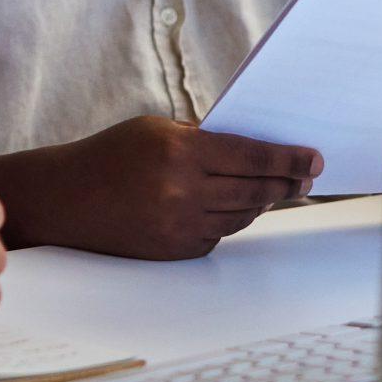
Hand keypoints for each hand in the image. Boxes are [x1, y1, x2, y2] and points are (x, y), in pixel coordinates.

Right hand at [0, 117, 318, 260]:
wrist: (68, 199)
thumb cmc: (111, 155)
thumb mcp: (156, 130)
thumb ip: (202, 139)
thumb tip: (253, 151)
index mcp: (181, 153)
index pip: (252, 157)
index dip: (288, 159)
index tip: (313, 159)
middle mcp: (184, 193)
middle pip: (256, 191)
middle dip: (286, 183)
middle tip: (305, 177)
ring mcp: (181, 226)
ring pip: (242, 215)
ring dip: (262, 201)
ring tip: (276, 189)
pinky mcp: (176, 251)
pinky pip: (219, 234)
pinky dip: (230, 219)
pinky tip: (233, 206)